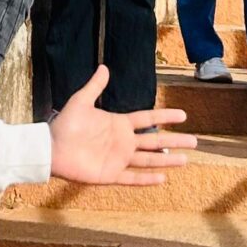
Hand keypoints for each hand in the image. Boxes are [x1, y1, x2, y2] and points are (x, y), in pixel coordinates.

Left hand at [50, 64, 191, 184]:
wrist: (51, 148)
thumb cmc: (65, 124)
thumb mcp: (81, 101)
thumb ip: (95, 87)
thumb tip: (104, 67)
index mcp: (119, 124)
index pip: (148, 120)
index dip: (165, 117)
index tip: (183, 116)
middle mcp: (123, 142)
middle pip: (155, 141)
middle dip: (175, 141)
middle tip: (195, 141)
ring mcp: (118, 159)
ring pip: (149, 160)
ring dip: (167, 160)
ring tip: (185, 160)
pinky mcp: (110, 174)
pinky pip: (133, 177)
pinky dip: (147, 179)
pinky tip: (163, 178)